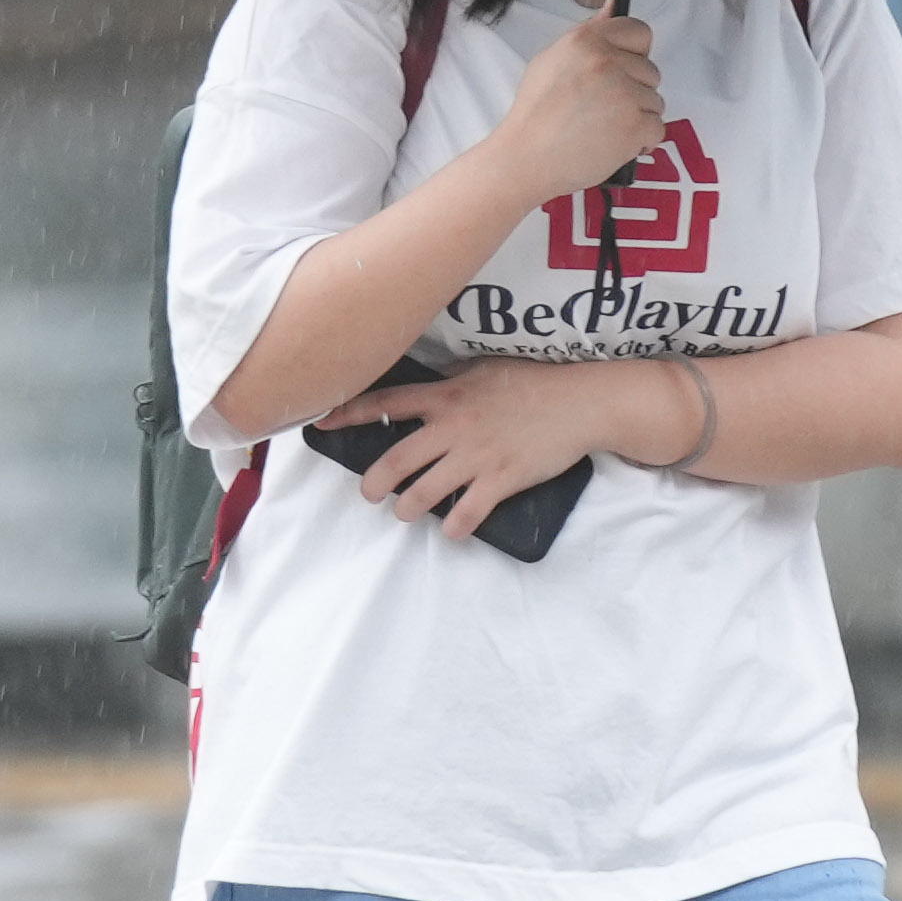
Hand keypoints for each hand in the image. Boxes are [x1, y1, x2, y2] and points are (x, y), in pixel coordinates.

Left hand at [325, 357, 672, 543]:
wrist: (581, 401)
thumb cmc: (534, 382)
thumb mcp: (483, 370)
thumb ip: (449, 383)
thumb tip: (424, 389)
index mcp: (446, 397)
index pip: (385, 403)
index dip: (348, 414)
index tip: (320, 423)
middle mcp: (453, 427)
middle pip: (394, 460)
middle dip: (373, 483)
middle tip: (368, 493)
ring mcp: (476, 456)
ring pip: (423, 493)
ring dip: (408, 508)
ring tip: (406, 511)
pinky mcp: (502, 479)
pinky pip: (467, 513)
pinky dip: (456, 527)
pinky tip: (453, 530)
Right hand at [485, 11, 666, 208]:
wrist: (524, 160)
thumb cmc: (535, 114)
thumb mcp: (551, 60)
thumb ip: (589, 31)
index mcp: (585, 40)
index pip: (640, 32)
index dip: (633, 53)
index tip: (619, 71)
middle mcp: (607, 61)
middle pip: (650, 70)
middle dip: (633, 89)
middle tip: (599, 107)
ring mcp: (624, 94)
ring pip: (655, 101)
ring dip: (636, 116)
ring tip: (602, 128)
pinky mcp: (635, 126)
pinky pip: (657, 129)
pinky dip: (640, 141)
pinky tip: (613, 144)